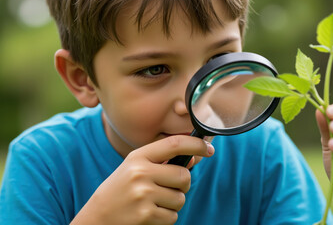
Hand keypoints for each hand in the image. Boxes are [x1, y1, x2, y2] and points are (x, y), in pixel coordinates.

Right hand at [71, 135, 214, 224]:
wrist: (96, 217)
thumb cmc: (121, 190)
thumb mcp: (136, 169)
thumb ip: (162, 162)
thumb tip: (194, 159)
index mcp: (138, 157)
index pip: (174, 144)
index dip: (196, 144)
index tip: (208, 148)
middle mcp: (140, 173)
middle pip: (183, 176)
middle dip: (183, 185)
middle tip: (168, 189)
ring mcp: (143, 194)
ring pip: (180, 199)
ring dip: (172, 204)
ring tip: (153, 203)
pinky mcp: (145, 215)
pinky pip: (172, 216)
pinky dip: (166, 218)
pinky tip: (149, 215)